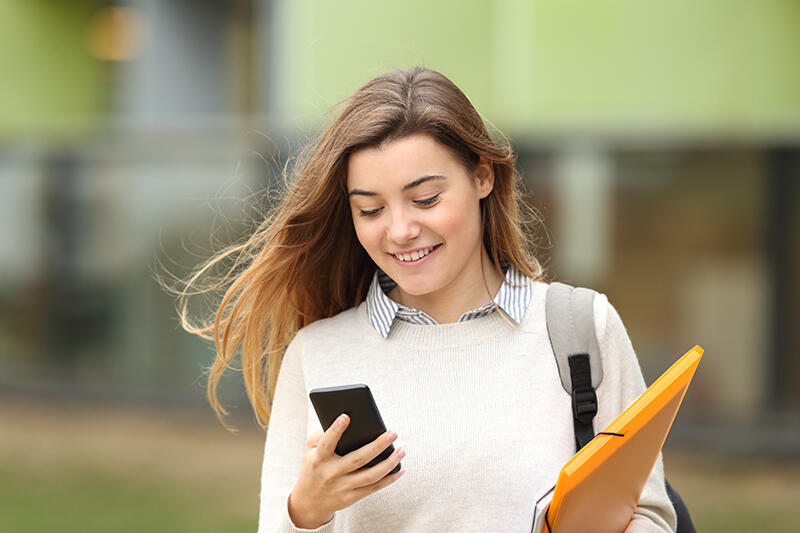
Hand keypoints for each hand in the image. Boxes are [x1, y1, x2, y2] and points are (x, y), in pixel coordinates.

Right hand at [288, 414, 405, 528]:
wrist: (309, 502)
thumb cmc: (314, 467)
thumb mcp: (310, 451)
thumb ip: (322, 435)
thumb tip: (345, 421)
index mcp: (319, 459)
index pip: (327, 443)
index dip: (336, 430)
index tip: (346, 416)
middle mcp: (331, 474)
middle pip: (358, 459)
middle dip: (377, 445)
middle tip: (393, 433)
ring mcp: (342, 487)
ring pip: (370, 475)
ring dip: (389, 463)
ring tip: (401, 450)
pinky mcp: (351, 498)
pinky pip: (373, 488)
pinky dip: (389, 479)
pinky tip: (400, 469)